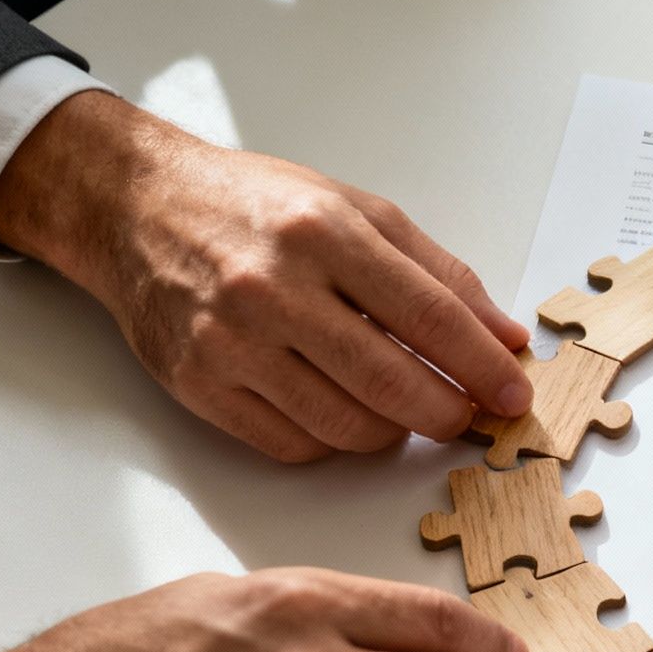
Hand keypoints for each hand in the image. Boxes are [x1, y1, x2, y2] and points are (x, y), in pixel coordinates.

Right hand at [0, 90, 533, 462]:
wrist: (137, 208)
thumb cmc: (256, 206)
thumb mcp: (358, 211)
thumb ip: (440, 275)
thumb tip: (508, 337)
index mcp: (323, 233)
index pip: (429, 316)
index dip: (483, 366)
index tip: (515, 395)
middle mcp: (273, 289)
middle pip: (391, 383)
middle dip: (448, 412)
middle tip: (466, 415)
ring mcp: (230, 342)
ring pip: (346, 426)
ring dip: (394, 432)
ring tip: (404, 409)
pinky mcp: (198, 385)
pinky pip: (294, 444)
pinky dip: (334, 440)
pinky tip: (342, 410)